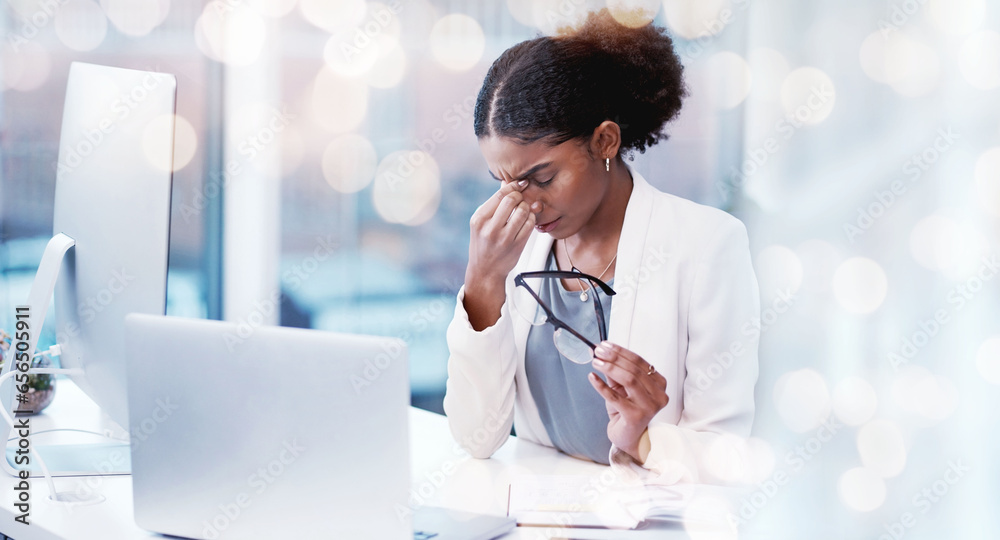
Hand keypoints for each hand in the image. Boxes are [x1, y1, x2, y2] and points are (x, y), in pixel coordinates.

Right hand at [466, 179, 536, 282]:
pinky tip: (527, 220)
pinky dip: (531, 218)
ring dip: (526, 207)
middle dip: (520, 196)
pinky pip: (530, 224)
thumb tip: (506, 182)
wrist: (485, 271)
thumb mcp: (481, 223)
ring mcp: (504, 238)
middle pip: (512, 200)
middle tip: (520, 199)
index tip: (520, 184)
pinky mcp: (516, 246)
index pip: (500, 195)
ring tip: (523, 210)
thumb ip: (494, 203)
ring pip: (523, 211)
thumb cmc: (483, 243)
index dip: (513, 186)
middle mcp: (490, 228)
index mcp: (479, 219)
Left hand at [587, 341, 668, 461]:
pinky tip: (592, 377)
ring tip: (595, 362)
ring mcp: (649, 406)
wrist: (629, 438)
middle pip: (634, 369)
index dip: (620, 352)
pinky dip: (601, 386)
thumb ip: (616, 372)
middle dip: (614, 358)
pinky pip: (615, 397)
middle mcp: (658, 395)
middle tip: (597, 351)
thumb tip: (602, 353)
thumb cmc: (627, 411)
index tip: (605, 345)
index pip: (639, 362)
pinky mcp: (635, 416)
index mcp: (659, 384)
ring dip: (609, 368)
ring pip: (629, 380)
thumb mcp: (621, 388)